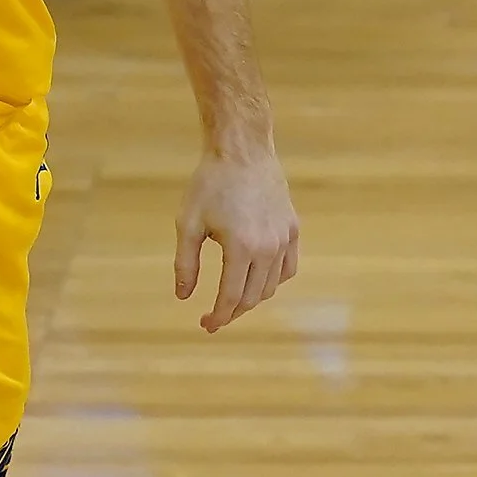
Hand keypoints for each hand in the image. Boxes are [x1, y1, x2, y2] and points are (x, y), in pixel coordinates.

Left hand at [174, 146, 298, 333]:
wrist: (242, 151)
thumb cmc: (210, 184)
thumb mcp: (188, 223)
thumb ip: (186, 263)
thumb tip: (184, 296)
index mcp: (241, 248)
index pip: (231, 297)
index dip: (218, 316)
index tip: (205, 325)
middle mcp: (268, 248)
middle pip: (252, 297)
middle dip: (232, 312)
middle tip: (214, 316)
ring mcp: (284, 239)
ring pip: (271, 286)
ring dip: (251, 298)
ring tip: (232, 299)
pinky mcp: (293, 229)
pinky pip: (287, 269)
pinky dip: (273, 281)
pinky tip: (257, 281)